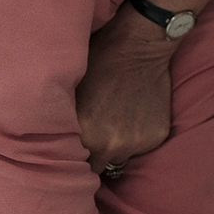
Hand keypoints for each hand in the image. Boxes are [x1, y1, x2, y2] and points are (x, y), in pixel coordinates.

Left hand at [76, 3, 176, 172]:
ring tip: (115, 123)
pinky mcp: (157, 136)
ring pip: (119, 158)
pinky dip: (137, 136)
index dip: (70, 158)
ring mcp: (136, 142)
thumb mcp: (70, 95)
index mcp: (82, 137)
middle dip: (93, 155)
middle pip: (96, 168)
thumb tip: (56, 147)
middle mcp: (109, 146)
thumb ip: (64, 127)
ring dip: (115, 146)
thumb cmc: (98, 63)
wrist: (139, 46)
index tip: (71, 151)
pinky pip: (141, 147)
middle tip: (94, 135)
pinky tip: (134, 115)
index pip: (71, 167)